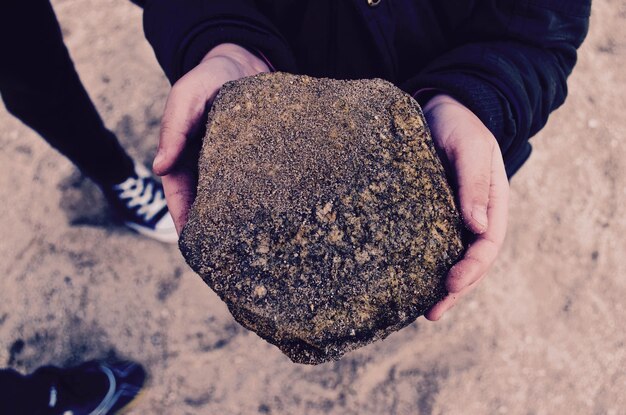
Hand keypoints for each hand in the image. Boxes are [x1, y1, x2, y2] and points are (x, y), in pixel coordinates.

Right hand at [153, 43, 269, 232]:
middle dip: (213, 229)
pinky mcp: (260, 159)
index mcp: (185, 157)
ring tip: (251, 244)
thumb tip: (158, 168)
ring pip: (235, 198)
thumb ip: (173, 129)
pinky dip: (263, 199)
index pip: (180, 196)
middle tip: (225, 256)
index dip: (184, 220)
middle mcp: (210, 166)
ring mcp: (236, 165)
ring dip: (239, 219)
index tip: (193, 245)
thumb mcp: (185, 97)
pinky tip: (276, 215)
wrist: (243, 61)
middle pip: (208, 204)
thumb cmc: (207, 78)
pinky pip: (260, 183)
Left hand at [421, 94, 509, 320]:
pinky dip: (424, 265)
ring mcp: (454, 217)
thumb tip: (478, 227)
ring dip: (442, 286)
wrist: (442, 107)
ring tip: (423, 312)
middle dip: (456, 289)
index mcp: (493, 204)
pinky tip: (409, 281)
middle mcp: (476, 216)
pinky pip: (431, 244)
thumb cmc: (459, 124)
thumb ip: (474, 183)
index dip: (472, 268)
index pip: (488, 245)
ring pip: (452, 258)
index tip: (451, 284)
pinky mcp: (432, 214)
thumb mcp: (470, 147)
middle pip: (472, 261)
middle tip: (433, 313)